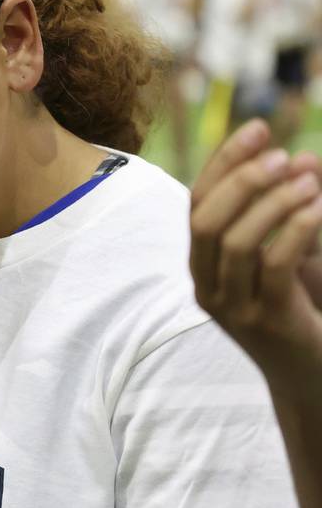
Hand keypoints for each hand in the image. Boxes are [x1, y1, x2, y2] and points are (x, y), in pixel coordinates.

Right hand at [189, 118, 321, 383]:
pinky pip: (273, 266)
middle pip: (206, 218)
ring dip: (273, 202)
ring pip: (236, 241)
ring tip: (310, 181)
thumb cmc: (301, 312)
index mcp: (202, 265)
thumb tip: (305, 159)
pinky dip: (296, 230)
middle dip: (243, 179)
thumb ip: (290, 211)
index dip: (225, 161)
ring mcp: (233, 307)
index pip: (198, 201)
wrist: (312, 379)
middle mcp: (207, 285)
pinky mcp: (267, 321)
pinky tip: (318, 209)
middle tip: (285, 156)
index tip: (260, 128)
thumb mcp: (290, 254)